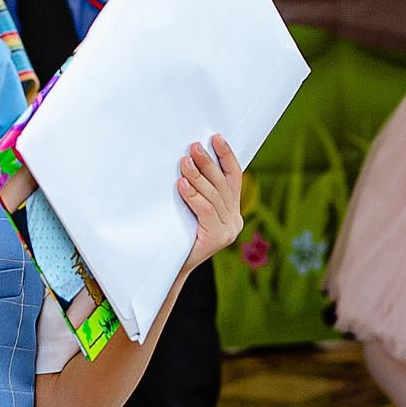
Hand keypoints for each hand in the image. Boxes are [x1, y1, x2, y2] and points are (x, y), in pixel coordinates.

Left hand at [178, 137, 244, 265]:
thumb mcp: (191, 209)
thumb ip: (199, 191)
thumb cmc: (178, 235)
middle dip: (208, 163)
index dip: (226, 156)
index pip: (234, 177)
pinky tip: (182, 184)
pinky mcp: (218, 238)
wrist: (171, 269)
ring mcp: (229, 230)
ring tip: (184, 162)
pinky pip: (205, 210)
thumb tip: (189, 158)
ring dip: (197, 176)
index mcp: (232, 211)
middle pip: (222, 184)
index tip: (216, 138)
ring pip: (213, 196)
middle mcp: (235, 220)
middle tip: (193, 147)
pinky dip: (193, 195)